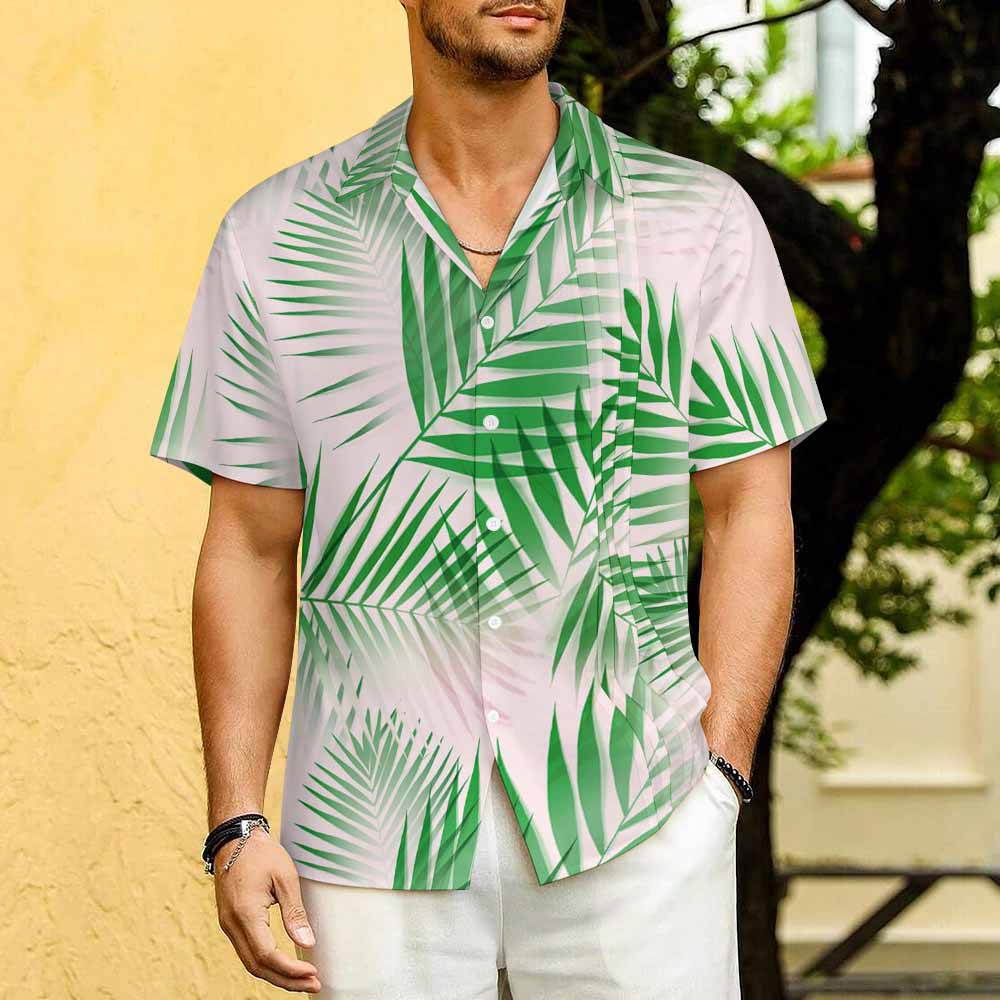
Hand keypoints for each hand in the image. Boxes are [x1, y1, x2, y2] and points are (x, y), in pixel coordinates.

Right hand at [214, 828, 321, 992]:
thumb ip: (295, 913)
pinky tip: (285, 965)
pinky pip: (247, 952)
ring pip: (250, 963)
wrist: (235, 838)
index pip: (268, 955)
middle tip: (313, 985)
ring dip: (276, 975)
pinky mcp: (230, 923)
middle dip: (286, 980)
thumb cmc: (262, 854)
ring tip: (303, 980)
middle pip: (257, 967)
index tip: (314, 973)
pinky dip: (266, 964)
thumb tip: (308, 944)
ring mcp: (228, 925)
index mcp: (245, 913)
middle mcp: (232, 925)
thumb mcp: (285, 878)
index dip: (291, 969)